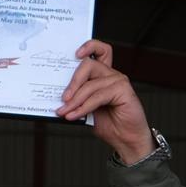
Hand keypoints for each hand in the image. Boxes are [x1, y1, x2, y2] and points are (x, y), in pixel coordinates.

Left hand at [56, 39, 153, 163]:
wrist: (126, 140)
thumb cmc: (110, 125)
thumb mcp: (88, 111)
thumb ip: (78, 101)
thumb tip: (59, 101)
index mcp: (104, 76)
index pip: (99, 51)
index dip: (89, 46)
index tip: (74, 54)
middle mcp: (111, 75)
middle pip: (89, 65)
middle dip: (72, 82)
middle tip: (62, 99)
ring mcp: (118, 81)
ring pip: (90, 84)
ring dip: (74, 100)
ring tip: (64, 112)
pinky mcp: (123, 90)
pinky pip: (98, 96)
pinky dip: (84, 107)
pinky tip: (75, 115)